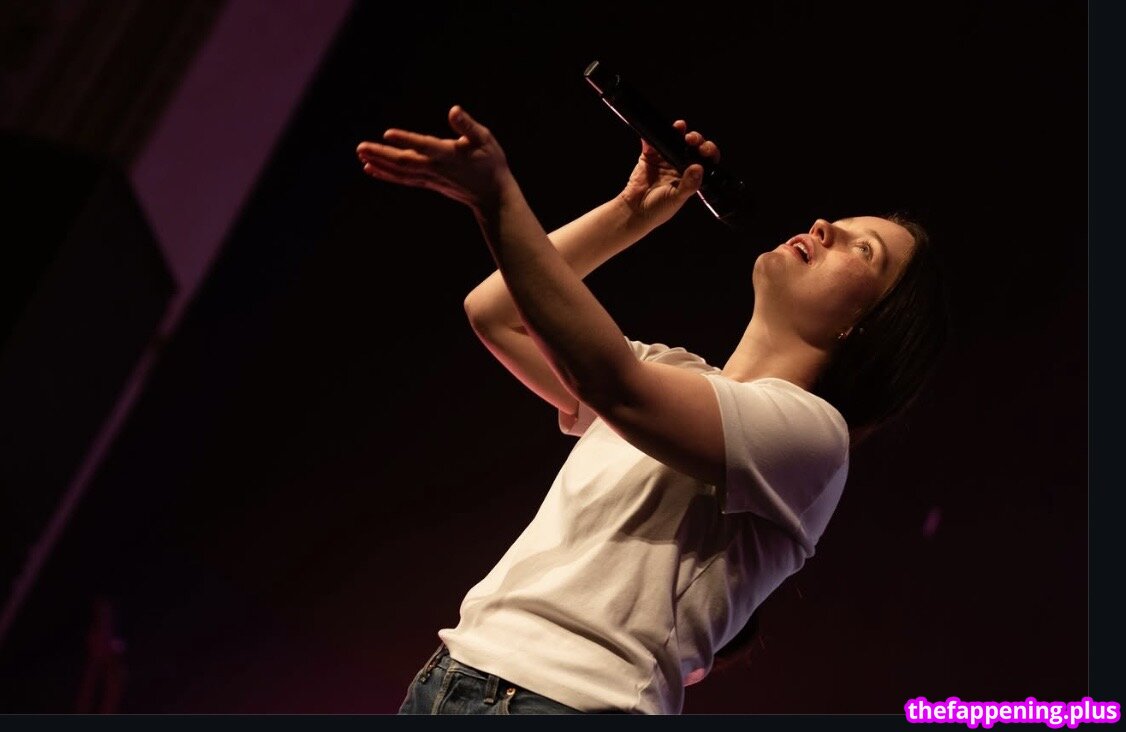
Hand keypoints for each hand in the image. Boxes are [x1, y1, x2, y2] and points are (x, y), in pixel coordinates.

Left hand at [356, 105, 511, 209]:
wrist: (492, 195)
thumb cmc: (491, 162)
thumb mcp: (485, 139)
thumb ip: (468, 125)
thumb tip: (453, 110)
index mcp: (449, 155)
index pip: (424, 146)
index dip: (406, 140)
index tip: (388, 133)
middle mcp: (435, 168)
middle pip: (404, 162)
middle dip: (382, 154)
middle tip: (361, 147)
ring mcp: (430, 178)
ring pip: (400, 171)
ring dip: (379, 163)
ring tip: (361, 154)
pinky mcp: (427, 182)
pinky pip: (403, 178)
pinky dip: (386, 174)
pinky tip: (370, 168)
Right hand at [619, 120, 720, 228]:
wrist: (635, 210)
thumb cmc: (658, 210)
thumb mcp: (676, 199)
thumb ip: (689, 185)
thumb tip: (698, 168)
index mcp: (691, 176)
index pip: (705, 160)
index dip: (708, 152)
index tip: (704, 149)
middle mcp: (680, 166)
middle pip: (692, 146)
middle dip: (695, 139)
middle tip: (691, 139)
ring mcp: (665, 159)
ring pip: (675, 140)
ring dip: (678, 132)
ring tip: (679, 128)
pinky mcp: (650, 156)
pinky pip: (652, 143)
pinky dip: (652, 138)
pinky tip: (653, 137)